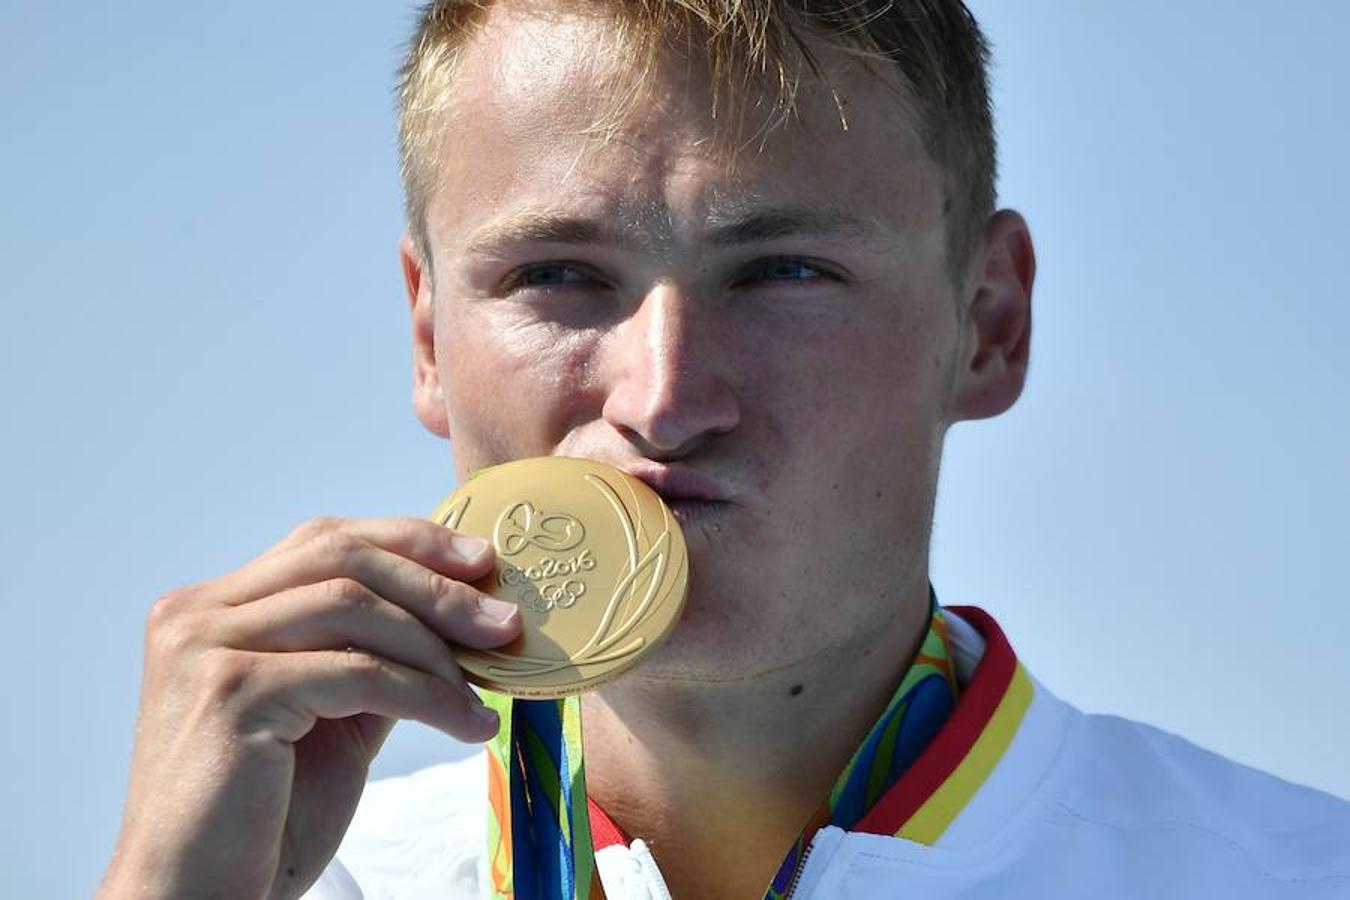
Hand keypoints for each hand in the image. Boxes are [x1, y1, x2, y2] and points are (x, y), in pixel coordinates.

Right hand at [96, 516, 519, 899]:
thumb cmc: (263, 817)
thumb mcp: (331, 717)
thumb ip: (372, 659)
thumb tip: (460, 621)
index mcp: (214, 607)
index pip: (326, 542)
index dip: (411, 543)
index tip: (482, 562)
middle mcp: (199, 613)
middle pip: (342, 558)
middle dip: (437, 584)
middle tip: (505, 621)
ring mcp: (207, 647)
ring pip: (354, 607)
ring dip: (437, 646)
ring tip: (488, 687)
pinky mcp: (232, 692)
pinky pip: (357, 672)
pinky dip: (425, 694)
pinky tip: (465, 723)